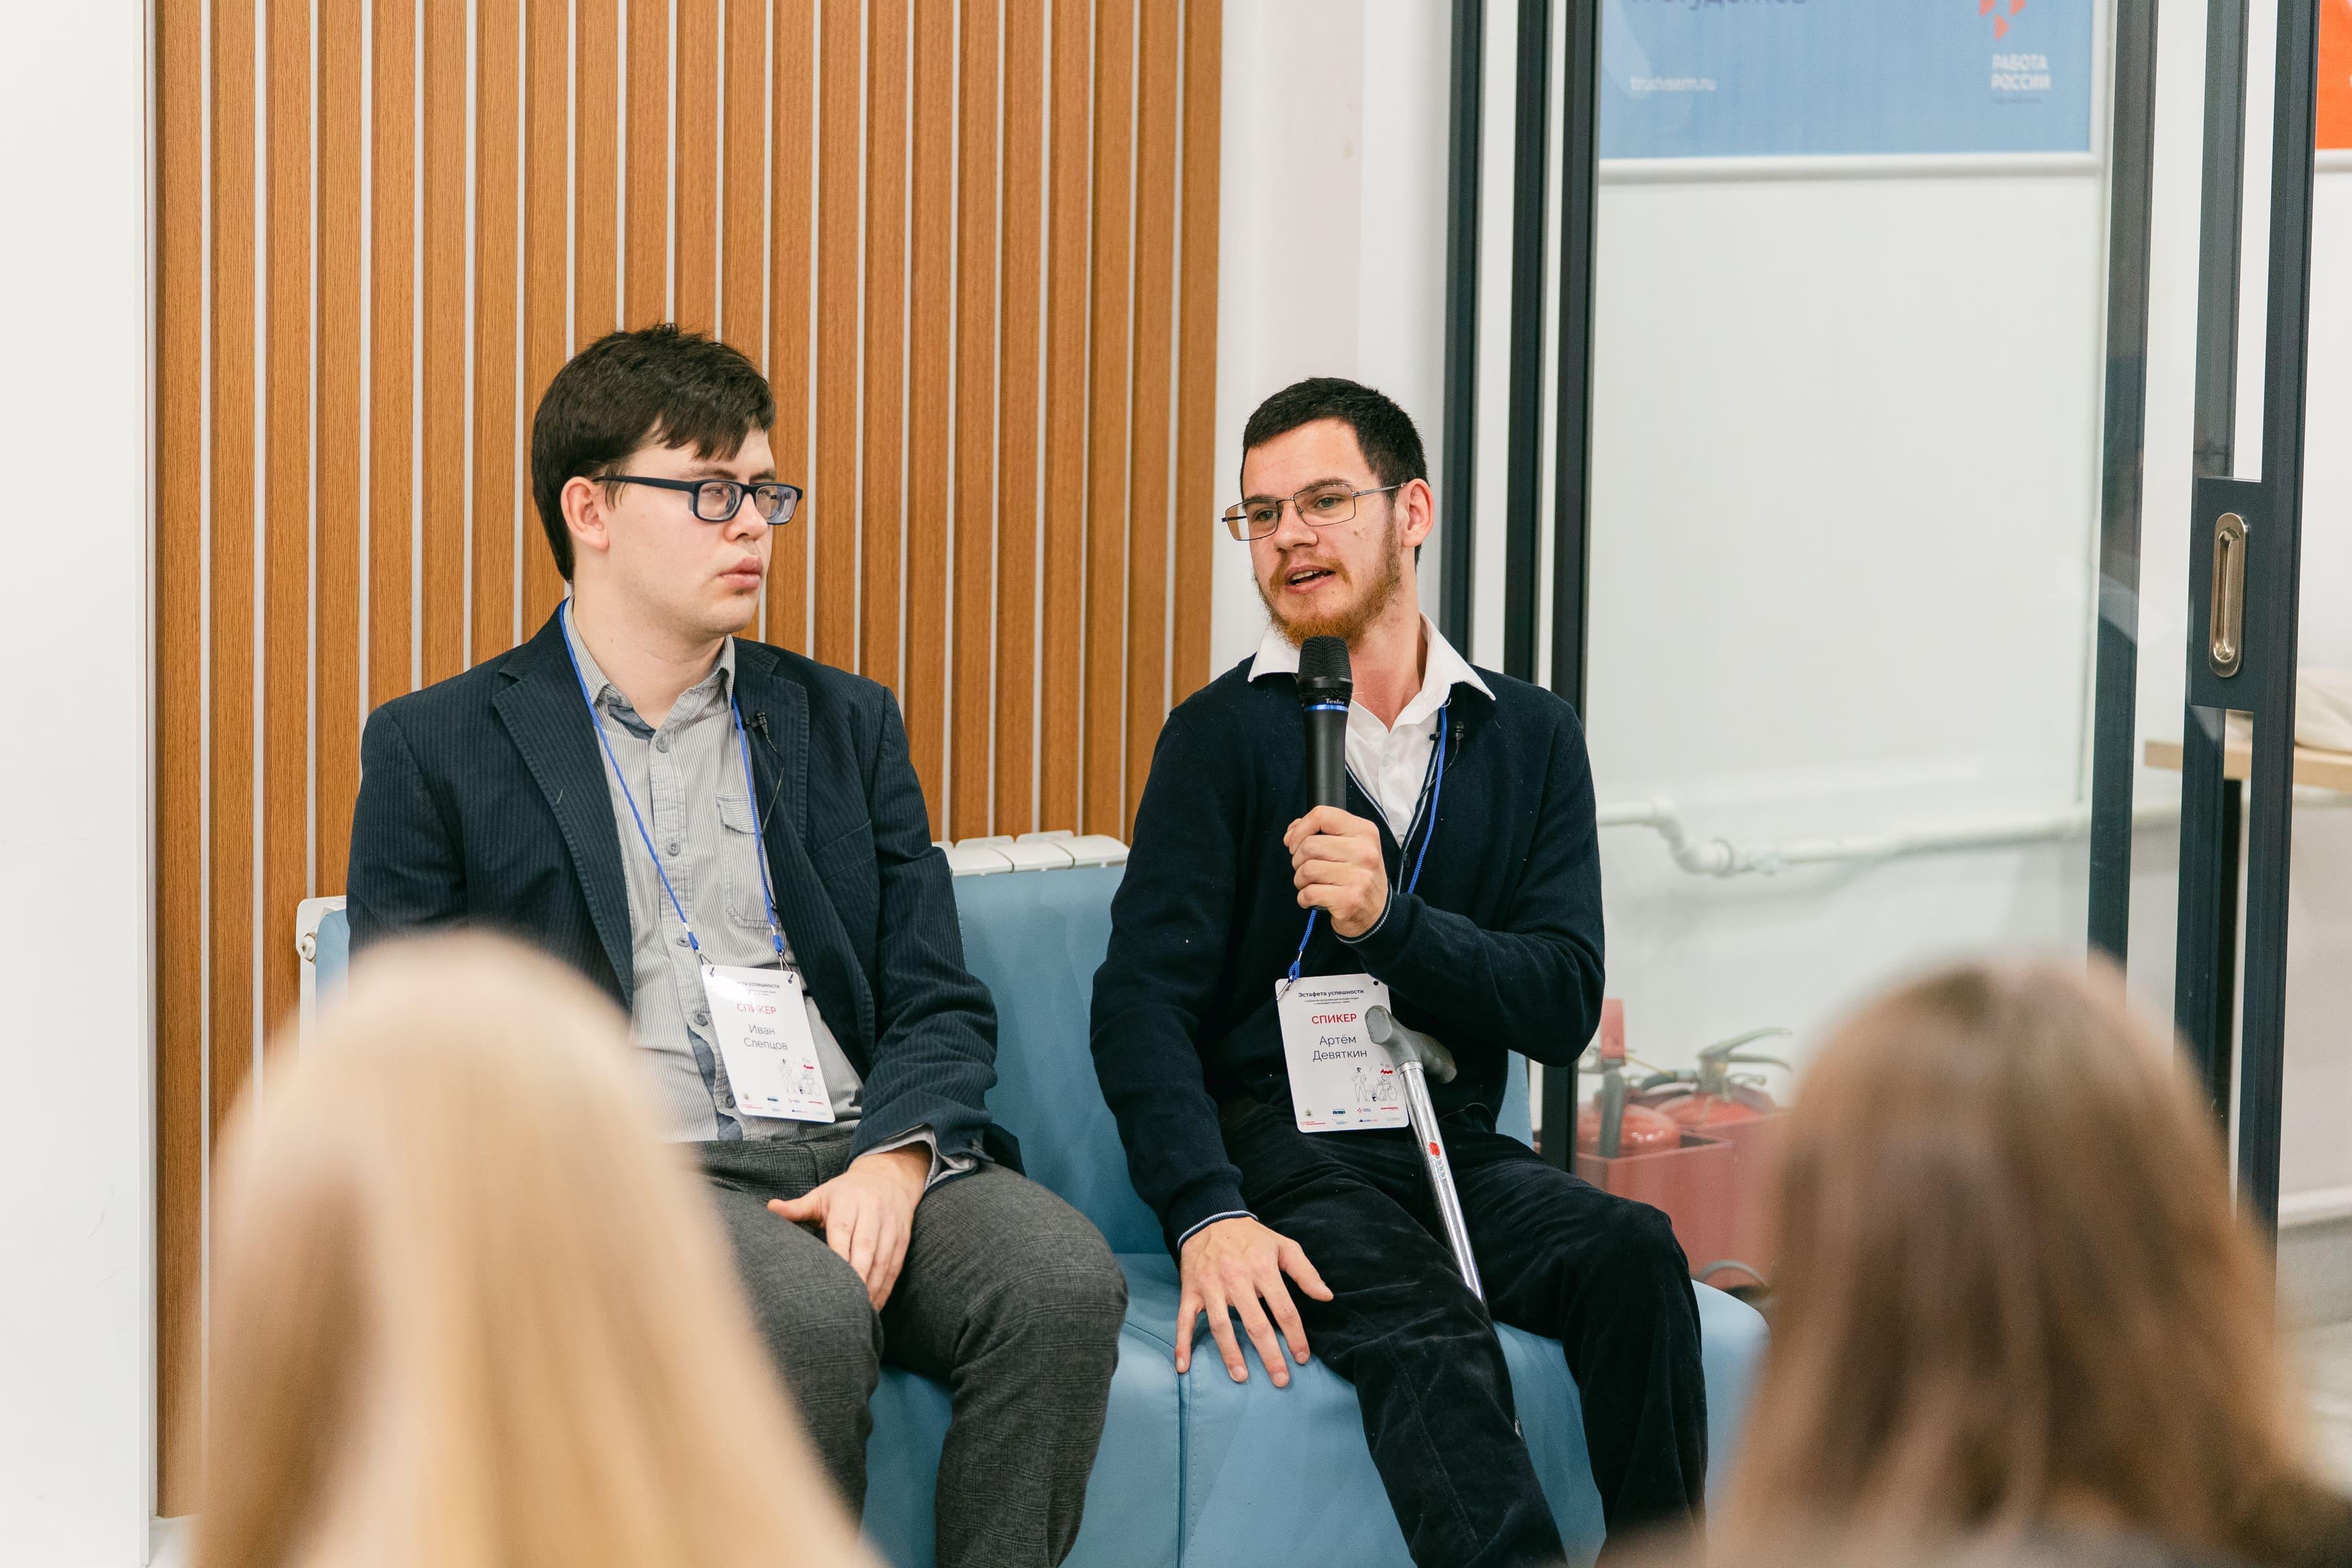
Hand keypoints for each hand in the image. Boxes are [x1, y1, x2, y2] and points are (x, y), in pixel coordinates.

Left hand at [768, 1145, 929, 1308]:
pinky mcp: (903, 1238)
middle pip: (866, 1246)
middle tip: (847, 1302)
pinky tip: (875, 1305)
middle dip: (858, 1275)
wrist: (889, 1178)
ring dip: (873, 1286)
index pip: (843, 1230)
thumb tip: (770, 1208)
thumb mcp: (822, 1195)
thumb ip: (797, 1207)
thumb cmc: (847, 1192)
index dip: (839, 1254)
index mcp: (849, 1201)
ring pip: (883, 1259)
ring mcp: (891, 1226)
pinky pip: (895, 1265)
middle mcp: (873, 1212)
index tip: (832, 1279)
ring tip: (860, 1310)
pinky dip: (885, 1287)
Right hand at [1176, 1215, 1333, 1386]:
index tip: (1302, 1358)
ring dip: (1230, 1354)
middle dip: (1269, 1354)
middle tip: (1280, 1380)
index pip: (1283, 1309)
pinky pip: (1184, 1320)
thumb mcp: (1284, 1247)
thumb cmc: (1251, 1238)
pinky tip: (1183, 1366)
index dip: (1295, 1336)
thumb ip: (1306, 1272)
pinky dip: (1182, 1344)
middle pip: (1255, 1323)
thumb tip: (1327, 1297)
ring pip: (1220, 1326)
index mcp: (1262, 1269)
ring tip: (1242, 1377)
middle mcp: (1236, 1279)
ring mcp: (1210, 1286)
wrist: (1210, 1218)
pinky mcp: (1190, 1291)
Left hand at [1284, 805, 1388, 938]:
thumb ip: (1320, 832)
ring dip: (1300, 880)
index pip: (1321, 815)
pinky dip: (1304, 898)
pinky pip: (1308, 893)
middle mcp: (1365, 852)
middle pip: (1309, 845)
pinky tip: (1315, 899)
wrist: (1378, 912)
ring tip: (1312, 884)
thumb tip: (1291, 832)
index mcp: (1364, 832)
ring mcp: (1359, 877)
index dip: (1299, 829)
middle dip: (1298, 860)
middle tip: (1307, 870)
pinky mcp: (1349, 899)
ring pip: (1306, 870)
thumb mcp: (1349, 846)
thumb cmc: (1357, 875)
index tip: (1295, 843)